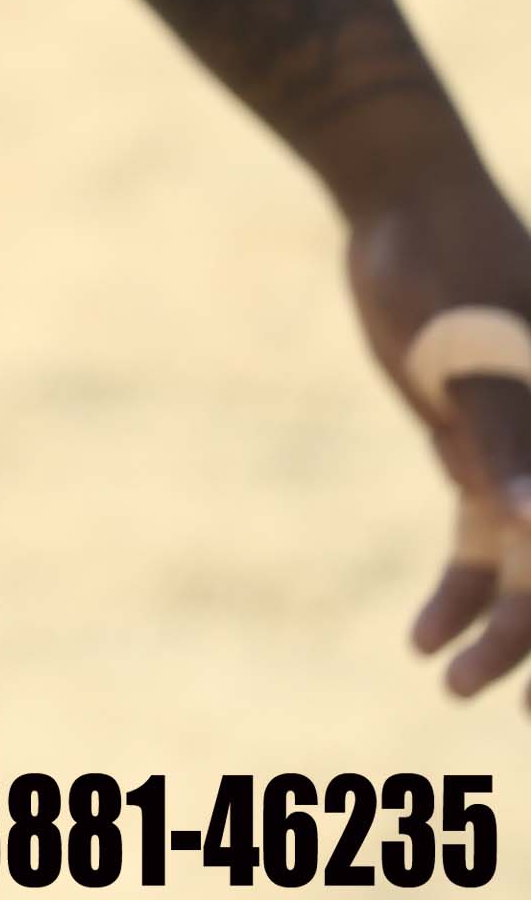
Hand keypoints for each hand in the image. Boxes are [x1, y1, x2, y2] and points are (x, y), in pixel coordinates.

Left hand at [342, 163, 530, 707]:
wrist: (401, 201)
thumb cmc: (448, 258)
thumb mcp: (469, 343)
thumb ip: (508, 435)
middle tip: (510, 710)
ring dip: (506, 629)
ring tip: (456, 684)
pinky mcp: (489, 452)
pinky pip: (488, 539)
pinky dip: (464, 588)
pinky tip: (424, 637)